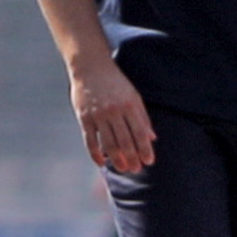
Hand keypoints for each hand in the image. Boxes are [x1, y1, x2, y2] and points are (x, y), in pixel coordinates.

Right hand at [68, 56, 155, 178]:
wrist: (90, 66)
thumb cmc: (115, 82)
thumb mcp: (133, 95)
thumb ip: (142, 117)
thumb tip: (152, 138)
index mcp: (129, 104)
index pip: (140, 131)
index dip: (145, 148)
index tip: (149, 161)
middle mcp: (114, 110)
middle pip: (125, 140)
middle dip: (132, 157)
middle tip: (136, 169)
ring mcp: (98, 114)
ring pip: (109, 143)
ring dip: (117, 159)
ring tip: (123, 169)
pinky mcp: (84, 117)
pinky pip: (90, 140)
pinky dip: (96, 154)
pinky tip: (102, 163)